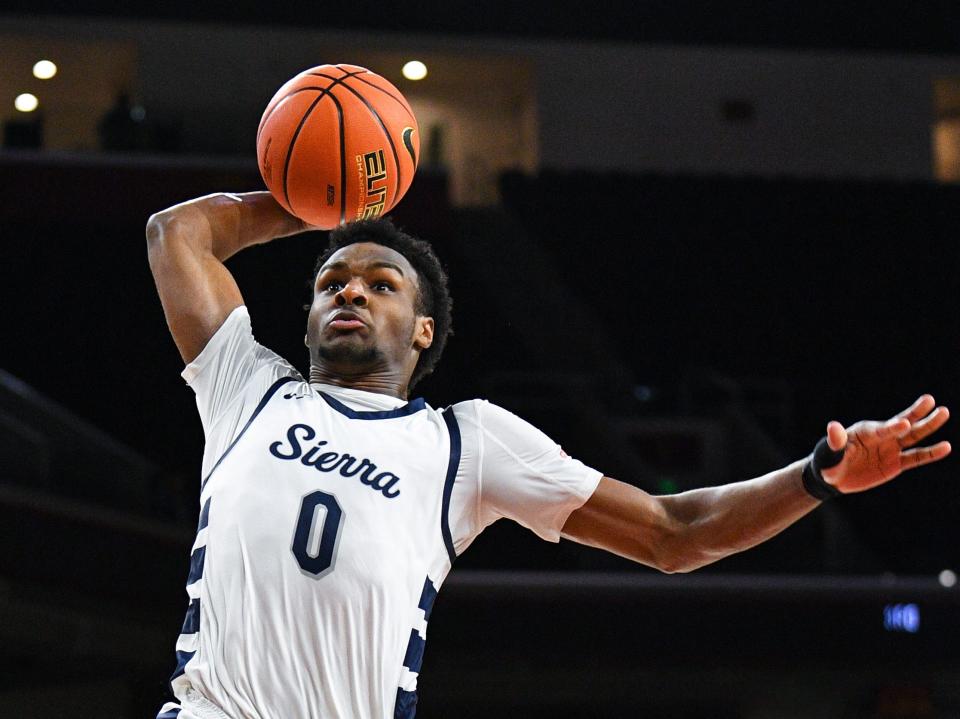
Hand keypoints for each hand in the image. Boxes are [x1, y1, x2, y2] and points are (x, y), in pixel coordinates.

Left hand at [821, 395, 950, 493]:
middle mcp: (881, 437)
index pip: (881, 429)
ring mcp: (890, 449)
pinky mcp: (896, 464)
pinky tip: (946, 447)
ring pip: (913, 436)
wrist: (833, 477)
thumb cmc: (828, 461)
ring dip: (928, 426)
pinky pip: (916, 458)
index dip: (891, 427)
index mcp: (865, 432)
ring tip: (943, 412)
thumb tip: (833, 426)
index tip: (903, 423)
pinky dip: (931, 453)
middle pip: (902, 424)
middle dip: (916, 413)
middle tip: (930, 400)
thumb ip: (835, 441)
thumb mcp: (829, 453)